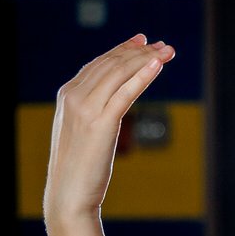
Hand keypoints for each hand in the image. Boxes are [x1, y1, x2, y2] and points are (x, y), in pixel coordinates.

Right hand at [43, 33, 174, 222]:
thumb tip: (113, 98)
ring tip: (167, 51)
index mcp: (67, 95)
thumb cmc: (78, 166)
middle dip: (139, 51)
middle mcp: (74, 96)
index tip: (142, 41)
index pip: (99, 63)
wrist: (68, 194)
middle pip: (112, 64)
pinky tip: (158, 65)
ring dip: (146, 58)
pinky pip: (126, 92)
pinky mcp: (101, 123)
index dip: (123, 49)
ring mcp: (86, 109)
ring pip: (120, 73)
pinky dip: (143, 75)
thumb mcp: (81, 130)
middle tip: (163, 45)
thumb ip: (92, 109)